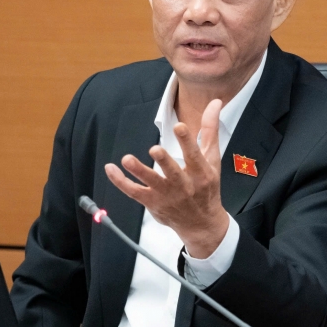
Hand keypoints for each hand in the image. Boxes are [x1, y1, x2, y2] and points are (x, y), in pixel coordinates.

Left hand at [105, 99, 229, 257]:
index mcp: (201, 173)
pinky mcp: (152, 202)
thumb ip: (210, 130)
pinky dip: (121, 182)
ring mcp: (167, 195)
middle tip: (155, 149)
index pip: (194, 155)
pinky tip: (111, 169)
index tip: (179, 126)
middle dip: (164, 161)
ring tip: (127, 159)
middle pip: (173, 173)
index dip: (187, 141)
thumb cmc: (207, 187)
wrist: (202, 223)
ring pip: (151, 183)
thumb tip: (215, 102)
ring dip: (139, 171)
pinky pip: (134, 192)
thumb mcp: (212, 159)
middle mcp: (184, 185)